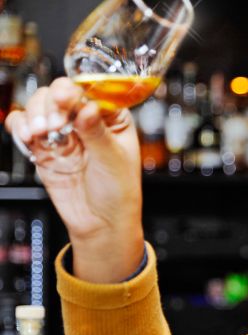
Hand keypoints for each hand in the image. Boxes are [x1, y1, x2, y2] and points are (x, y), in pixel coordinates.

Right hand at [5, 78, 144, 282]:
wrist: (101, 223)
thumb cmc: (119, 192)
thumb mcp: (113, 160)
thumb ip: (96, 133)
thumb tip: (85, 108)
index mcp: (112, 117)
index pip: (91, 91)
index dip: (76, 90)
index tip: (67, 99)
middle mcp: (85, 119)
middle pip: (60, 93)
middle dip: (52, 104)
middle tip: (54, 124)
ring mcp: (63, 132)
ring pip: (39, 105)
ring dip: (35, 113)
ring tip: (41, 133)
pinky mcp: (43, 147)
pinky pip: (23, 126)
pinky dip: (19, 126)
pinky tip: (28, 137)